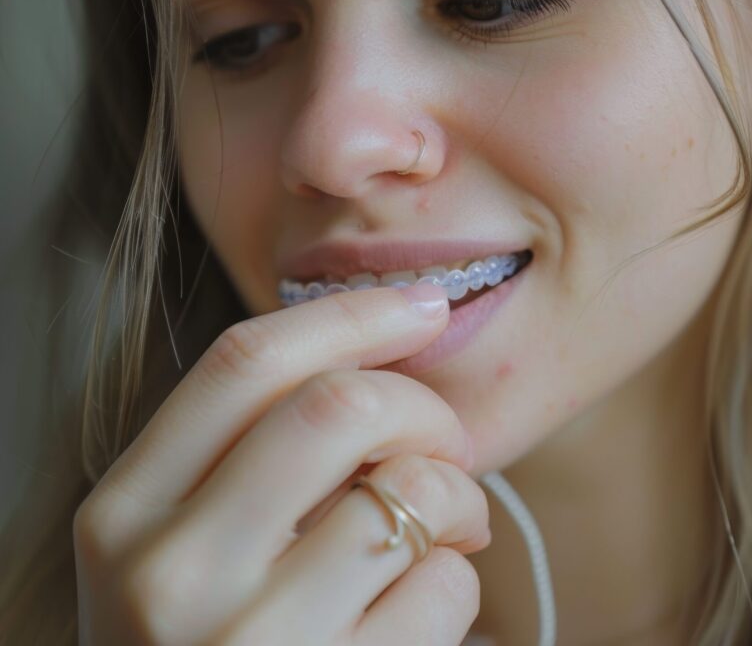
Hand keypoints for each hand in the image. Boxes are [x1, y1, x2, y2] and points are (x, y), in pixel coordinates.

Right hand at [73, 283, 489, 644]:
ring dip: (458, 493)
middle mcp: (170, 574)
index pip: (243, 363)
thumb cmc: (206, 639)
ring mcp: (251, 642)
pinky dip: (461, 572)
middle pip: (338, 406)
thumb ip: (243, 456)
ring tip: (452, 521)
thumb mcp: (179, 543)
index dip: (349, 316)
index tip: (419, 305)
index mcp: (124, 512)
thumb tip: (373, 354)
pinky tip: (429, 596)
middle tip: (445, 438)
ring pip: (409, 490)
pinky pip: (445, 586)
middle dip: (421, 405)